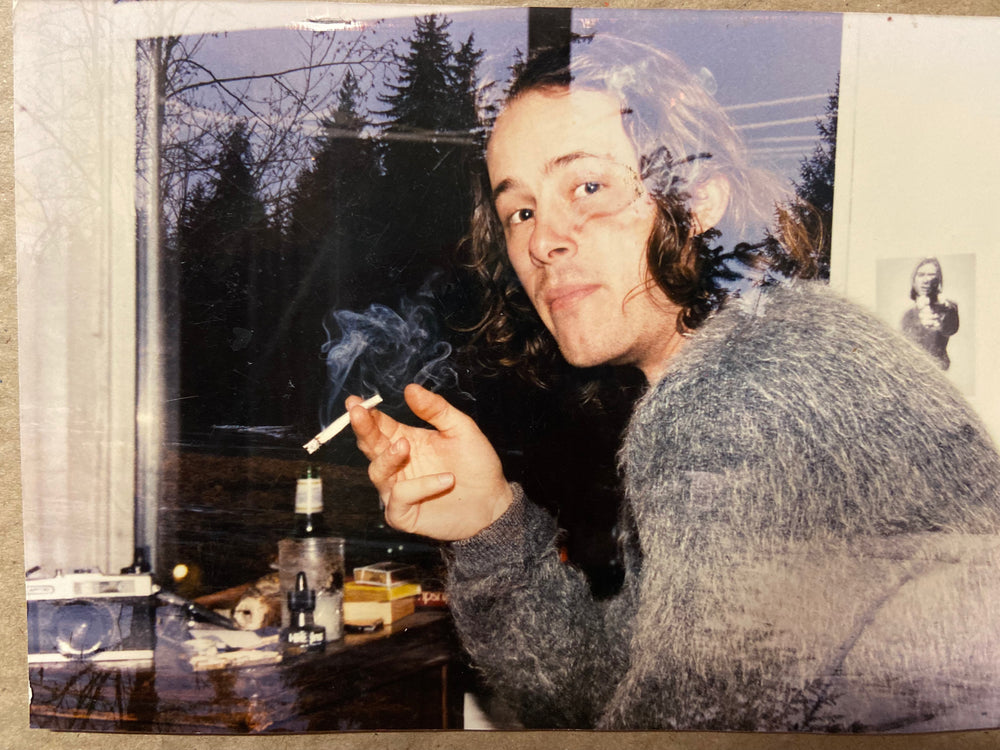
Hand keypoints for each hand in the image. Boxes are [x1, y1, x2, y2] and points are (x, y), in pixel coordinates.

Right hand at [348, 384, 512, 540]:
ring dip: (388, 457)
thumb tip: (410, 388)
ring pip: (378, 471)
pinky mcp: (404, 515)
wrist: (493, 502)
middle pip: (370, 446)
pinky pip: (400, 498)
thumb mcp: (461, 429)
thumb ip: (436, 409)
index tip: (355, 401)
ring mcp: (398, 491)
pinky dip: (420, 487)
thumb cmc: (476, 465)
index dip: (366, 414)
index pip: (379, 426)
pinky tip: (446, 480)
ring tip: (405, 446)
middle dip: (362, 429)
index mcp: (406, 441)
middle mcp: (397, 465)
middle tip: (358, 413)